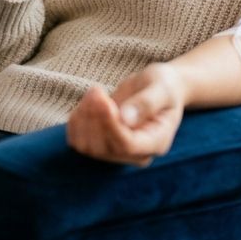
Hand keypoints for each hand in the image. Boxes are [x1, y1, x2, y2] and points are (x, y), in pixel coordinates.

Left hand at [66, 63, 185, 166]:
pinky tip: (86, 102)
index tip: (104, 100)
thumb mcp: (162, 88)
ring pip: (88, 147)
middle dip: (95, 118)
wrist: (157, 87)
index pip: (127, 145)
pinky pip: (79, 141)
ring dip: (83, 118)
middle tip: (97, 89)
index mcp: (157, 142)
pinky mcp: (102, 144)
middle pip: (105, 148)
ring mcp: (118, 151)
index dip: (111, 125)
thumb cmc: (164, 85)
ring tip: (94, 91)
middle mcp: (137, 153)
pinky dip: (76, 121)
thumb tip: (125, 119)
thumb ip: (147, 103)